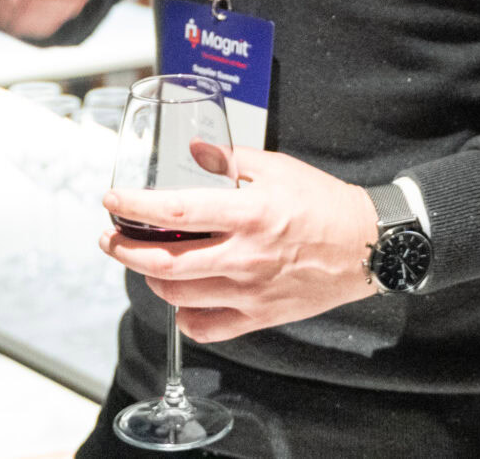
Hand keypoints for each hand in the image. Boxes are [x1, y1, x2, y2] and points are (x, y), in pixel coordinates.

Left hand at [103, 148, 381, 343]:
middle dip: (125, 250)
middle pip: (164, 262)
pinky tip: (185, 301)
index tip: (112, 201)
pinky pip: (207, 327)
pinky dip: (186, 317)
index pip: (175, 211)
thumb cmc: (325, 204)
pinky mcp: (259, 316)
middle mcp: (243, 255)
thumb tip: (195, 152)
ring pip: (178, 296)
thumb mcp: (278, 168)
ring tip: (149, 262)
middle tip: (112, 239)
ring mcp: (249, 291)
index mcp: (248, 213)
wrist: (367, 246)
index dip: (135, 207)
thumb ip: (232, 159)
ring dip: (153, 278)